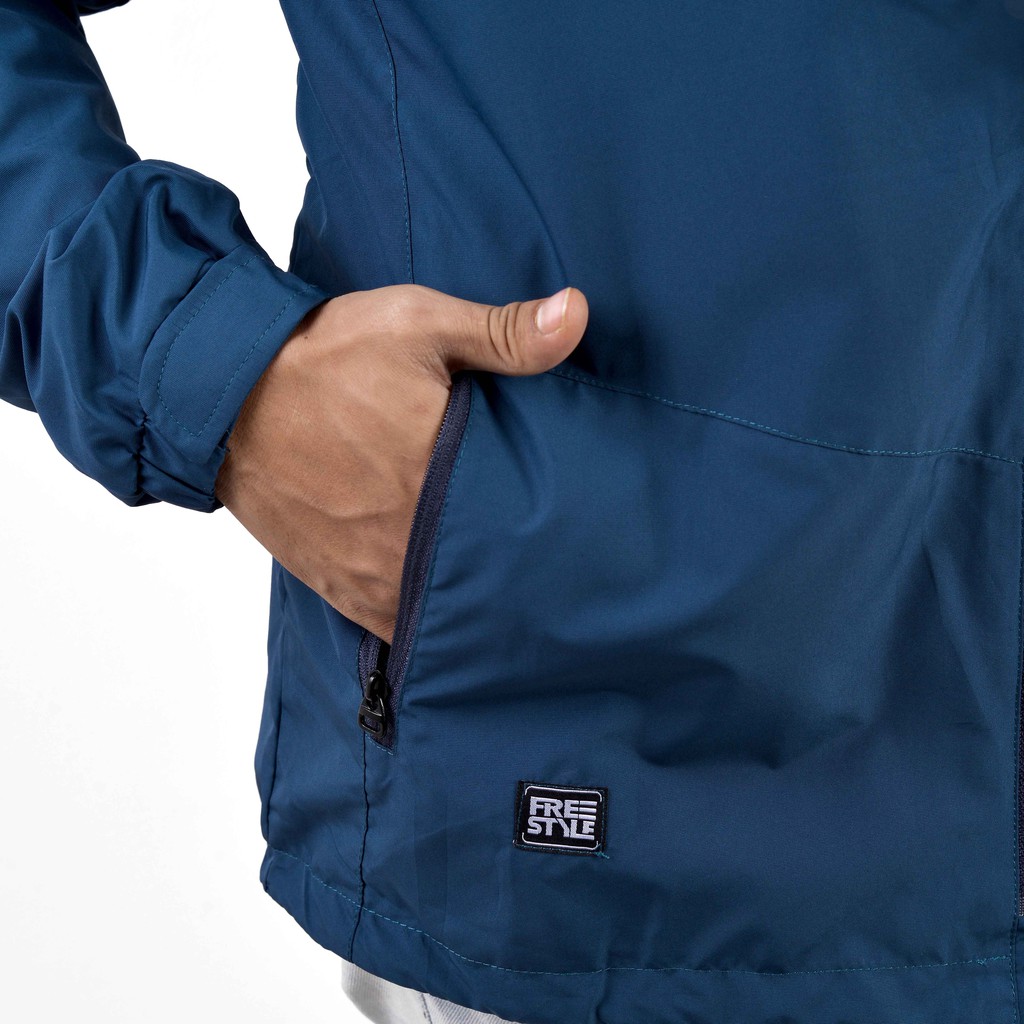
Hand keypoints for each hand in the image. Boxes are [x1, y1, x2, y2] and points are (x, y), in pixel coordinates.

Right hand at [213, 283, 587, 643]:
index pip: (522, 527)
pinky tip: (437, 603)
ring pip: (439, 608)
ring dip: (466, 599)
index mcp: (439, 477)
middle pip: (484, 575)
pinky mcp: (336, 583)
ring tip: (493, 583)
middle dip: (512, 569)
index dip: (551, 533)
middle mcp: (408, 537)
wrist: (221, 394)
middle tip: (542, 564)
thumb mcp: (418, 323)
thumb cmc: (322, 357)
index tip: (573, 531)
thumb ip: (503, 331)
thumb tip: (577, 314)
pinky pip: (391, 621)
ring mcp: (369, 569)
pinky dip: (417, 616)